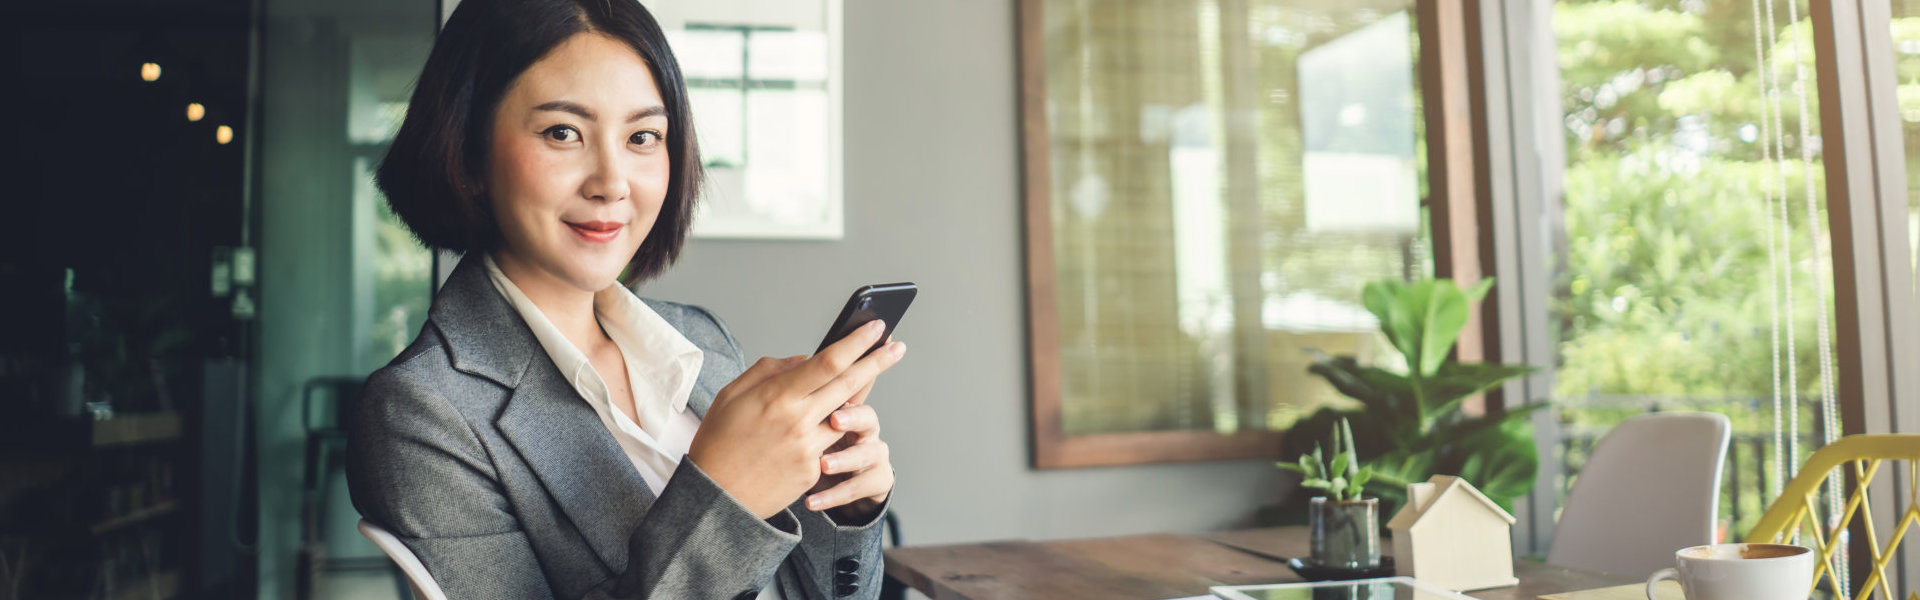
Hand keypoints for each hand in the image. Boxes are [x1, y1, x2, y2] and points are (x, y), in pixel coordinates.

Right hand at [688, 321, 907, 518]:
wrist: (715, 498)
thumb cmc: (718, 441)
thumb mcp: (733, 394)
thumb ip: (770, 370)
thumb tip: (806, 359)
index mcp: (777, 396)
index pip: (829, 362)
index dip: (857, 342)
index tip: (877, 327)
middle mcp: (799, 421)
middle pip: (850, 385)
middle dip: (878, 361)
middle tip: (897, 346)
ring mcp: (809, 448)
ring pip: (847, 415)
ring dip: (860, 395)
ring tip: (870, 374)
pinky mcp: (813, 471)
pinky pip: (832, 442)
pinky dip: (834, 427)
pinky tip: (835, 417)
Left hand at [807, 394, 894, 521]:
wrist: (840, 486)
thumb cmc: (817, 449)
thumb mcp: (808, 429)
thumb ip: (799, 409)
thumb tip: (779, 375)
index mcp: (849, 412)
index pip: (852, 394)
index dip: (842, 389)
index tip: (823, 390)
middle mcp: (867, 430)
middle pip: (868, 418)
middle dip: (852, 418)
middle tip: (834, 421)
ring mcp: (876, 455)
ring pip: (867, 454)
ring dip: (844, 459)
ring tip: (823, 465)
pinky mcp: (880, 480)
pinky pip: (860, 487)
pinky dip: (834, 495)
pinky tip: (812, 501)